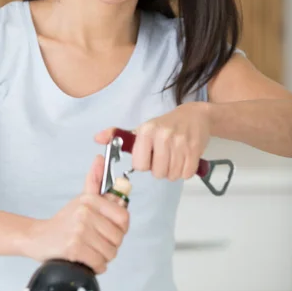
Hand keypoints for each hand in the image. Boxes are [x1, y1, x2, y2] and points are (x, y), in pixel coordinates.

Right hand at [27, 155, 129, 273]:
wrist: (37, 237)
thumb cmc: (63, 221)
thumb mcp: (81, 199)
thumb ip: (95, 181)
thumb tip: (100, 159)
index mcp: (91, 200)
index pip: (123, 218)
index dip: (120, 229)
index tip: (110, 231)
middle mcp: (86, 213)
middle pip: (118, 238)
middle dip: (110, 245)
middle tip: (96, 243)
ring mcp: (79, 230)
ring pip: (110, 252)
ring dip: (103, 257)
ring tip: (90, 251)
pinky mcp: (74, 248)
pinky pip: (99, 263)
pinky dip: (96, 266)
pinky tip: (86, 260)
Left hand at [95, 102, 210, 181]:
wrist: (195, 115)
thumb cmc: (165, 125)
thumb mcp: (140, 129)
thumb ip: (117, 135)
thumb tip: (96, 138)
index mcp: (147, 131)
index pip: (140, 165)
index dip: (144, 164)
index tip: (149, 156)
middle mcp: (163, 136)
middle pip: (158, 173)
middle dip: (160, 169)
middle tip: (163, 157)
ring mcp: (181, 143)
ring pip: (172, 175)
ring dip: (172, 171)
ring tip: (173, 158)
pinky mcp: (195, 149)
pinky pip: (186, 173)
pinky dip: (185, 171)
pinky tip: (183, 159)